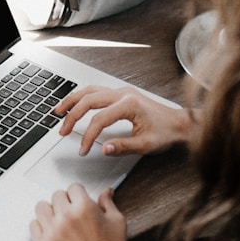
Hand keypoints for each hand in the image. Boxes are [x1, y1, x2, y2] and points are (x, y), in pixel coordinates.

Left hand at [30, 184, 129, 240]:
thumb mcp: (116, 223)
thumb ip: (108, 203)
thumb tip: (106, 192)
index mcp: (84, 208)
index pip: (74, 187)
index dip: (78, 194)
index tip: (79, 199)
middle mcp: (66, 217)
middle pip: (57, 195)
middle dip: (65, 201)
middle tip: (72, 211)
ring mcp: (53, 231)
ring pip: (41, 207)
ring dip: (50, 211)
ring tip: (59, 219)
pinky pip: (33, 225)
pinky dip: (41, 226)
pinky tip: (51, 230)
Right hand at [55, 85, 194, 156]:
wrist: (180, 123)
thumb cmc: (166, 132)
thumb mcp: (146, 145)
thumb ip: (123, 146)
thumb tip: (103, 148)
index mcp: (129, 104)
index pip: (99, 119)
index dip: (88, 136)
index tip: (83, 149)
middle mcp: (123, 93)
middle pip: (89, 100)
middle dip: (72, 116)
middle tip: (62, 130)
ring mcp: (121, 91)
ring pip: (90, 90)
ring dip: (73, 100)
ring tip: (59, 111)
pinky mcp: (121, 94)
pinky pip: (96, 91)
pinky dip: (82, 97)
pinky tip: (75, 103)